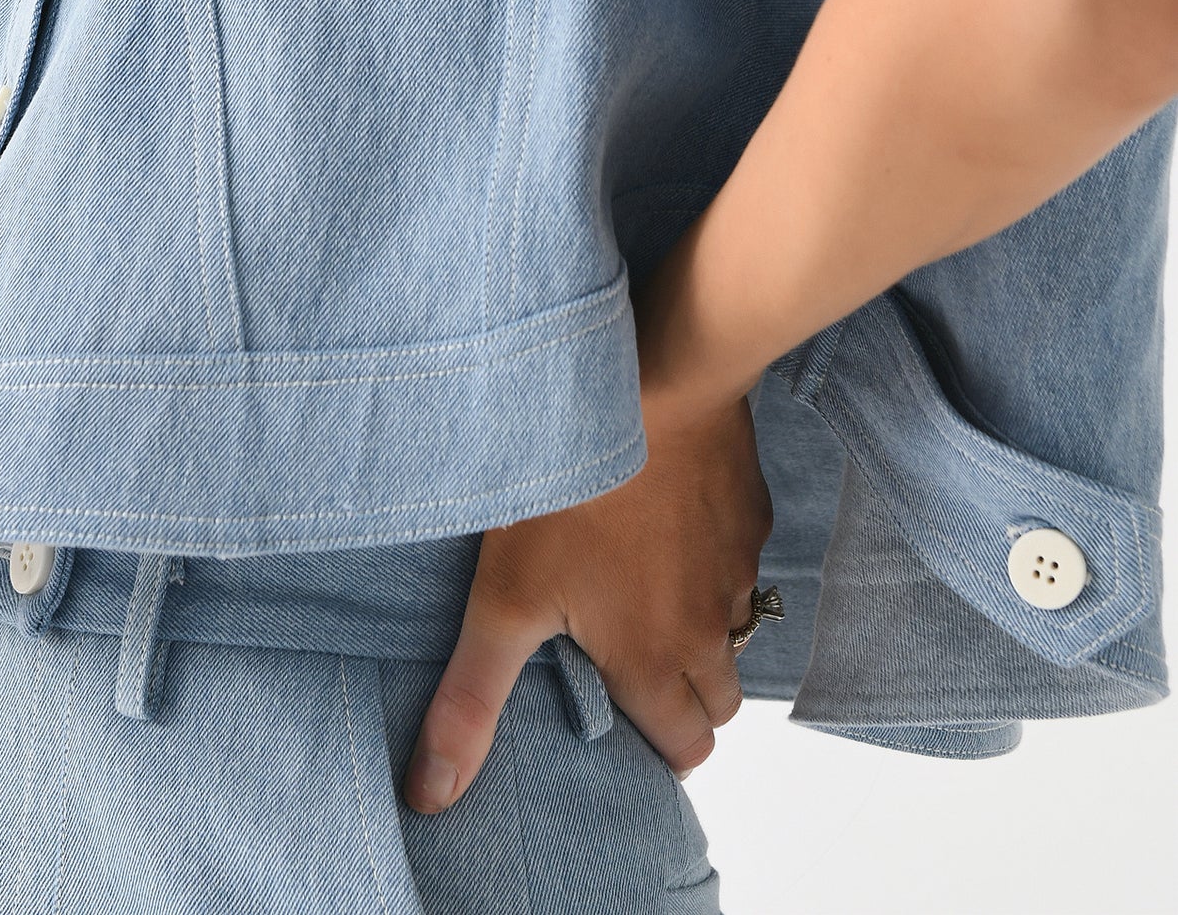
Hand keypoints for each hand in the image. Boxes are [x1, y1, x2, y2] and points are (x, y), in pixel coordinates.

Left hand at [402, 251, 772, 812]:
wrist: (653, 382)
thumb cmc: (574, 489)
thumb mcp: (503, 598)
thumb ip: (470, 702)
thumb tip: (431, 797)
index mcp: (656, 660)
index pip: (688, 748)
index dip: (656, 743)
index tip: (617, 715)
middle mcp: (711, 625)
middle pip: (718, 699)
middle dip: (682, 695)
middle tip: (623, 657)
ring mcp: (738, 565)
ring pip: (733, 628)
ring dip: (698, 626)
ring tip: (638, 589)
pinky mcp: (749, 511)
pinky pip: (740, 559)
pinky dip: (710, 559)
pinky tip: (662, 522)